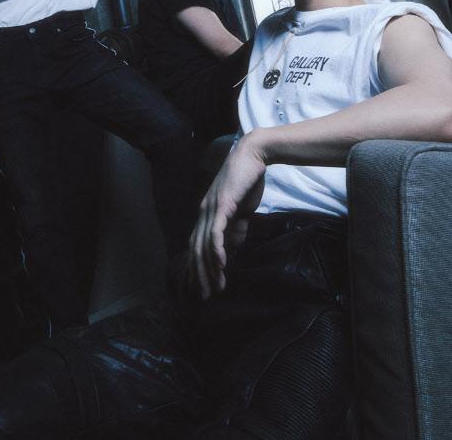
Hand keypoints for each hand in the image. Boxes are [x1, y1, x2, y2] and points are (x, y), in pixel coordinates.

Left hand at [189, 133, 266, 299]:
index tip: (202, 288)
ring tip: (215, 286)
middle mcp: (204, 212)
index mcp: (207, 214)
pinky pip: (217, 230)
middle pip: (197, 249)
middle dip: (200, 275)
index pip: (197, 246)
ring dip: (209, 268)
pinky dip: (217, 248)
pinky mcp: (223, 204)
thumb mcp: (241, 211)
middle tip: (205, 296)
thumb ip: (236, 228)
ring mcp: (212, 208)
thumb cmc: (247, 181)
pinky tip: (221, 263)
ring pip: (205, 244)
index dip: (198, 268)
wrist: (254, 155)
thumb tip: (232, 248)